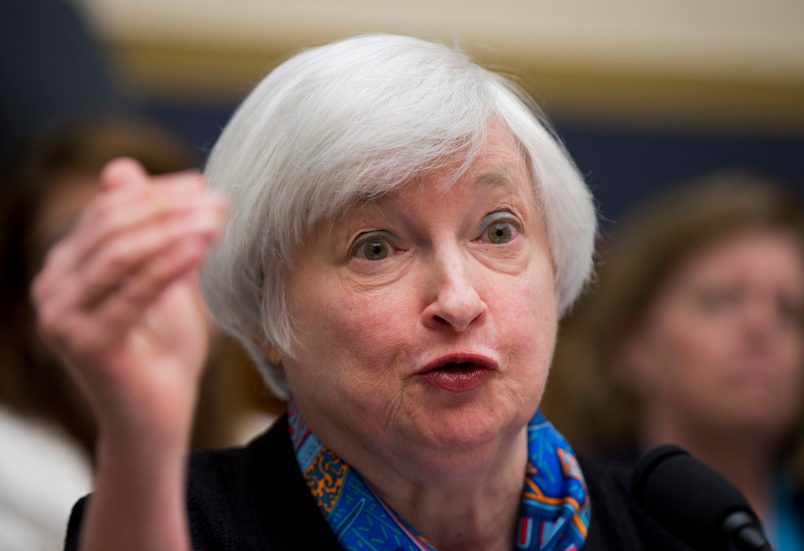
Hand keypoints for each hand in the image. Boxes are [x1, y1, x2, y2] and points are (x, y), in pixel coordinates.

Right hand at [32, 158, 227, 444]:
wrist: (158, 418)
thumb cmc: (163, 351)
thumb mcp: (160, 281)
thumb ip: (148, 232)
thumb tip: (120, 165)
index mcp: (66, 267)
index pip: (108, 212)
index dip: (156, 193)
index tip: (204, 184)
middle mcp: (52, 288)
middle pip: (113, 228)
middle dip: (170, 208)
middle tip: (217, 199)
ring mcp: (62, 317)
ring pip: (122, 254)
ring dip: (175, 230)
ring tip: (217, 217)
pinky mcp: (85, 343)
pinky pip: (134, 292)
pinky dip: (171, 264)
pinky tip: (203, 245)